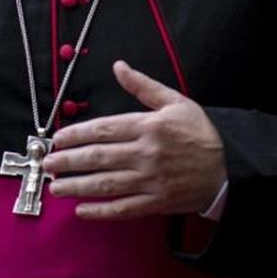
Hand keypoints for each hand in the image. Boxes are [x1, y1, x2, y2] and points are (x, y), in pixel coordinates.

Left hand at [43, 60, 226, 219]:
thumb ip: (143, 86)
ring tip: (56, 187)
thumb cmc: (200, 133)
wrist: (229, 167)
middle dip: (68, 161)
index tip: (58, 139)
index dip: (76, 134)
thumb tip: (119, 66)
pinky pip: (123, 209)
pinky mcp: (156, 202)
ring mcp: (150, 181)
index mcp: (148, 127)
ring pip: (106, 184)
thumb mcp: (175, 101)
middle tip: (47, 164)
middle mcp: (146, 154)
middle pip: (98, 157)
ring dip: (77, 186)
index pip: (104, 129)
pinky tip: (82, 210)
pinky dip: (101, 211)